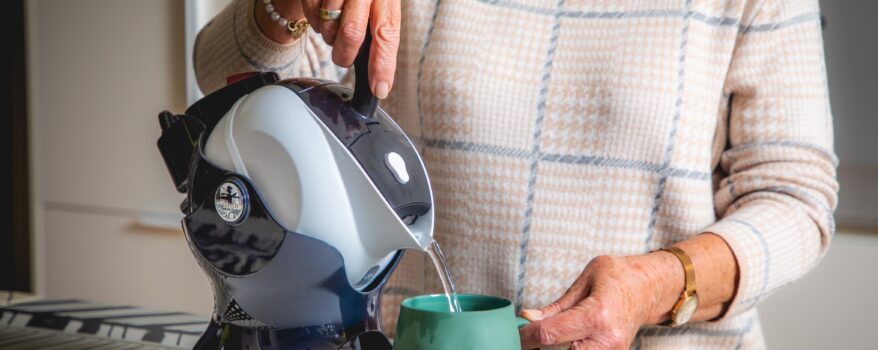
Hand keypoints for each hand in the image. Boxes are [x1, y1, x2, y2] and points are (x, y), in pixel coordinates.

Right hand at [302, 0, 399, 98]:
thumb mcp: (381, 4)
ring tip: (335, 25)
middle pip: (352, 33)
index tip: (379, 89)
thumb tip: (381, 76)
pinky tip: (323, 12)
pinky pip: (311, 15)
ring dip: (330, 36)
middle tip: (343, 59)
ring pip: (329, 27)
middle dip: (345, 55)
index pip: (387, 34)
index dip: (382, 65)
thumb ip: (382, 32)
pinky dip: (316, 22)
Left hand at [518, 254, 681, 348]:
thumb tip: (528, 318)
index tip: (516, 334)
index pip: (551, 334)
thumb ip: (556, 306)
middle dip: (541, 347)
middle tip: (529, 339)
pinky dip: (570, 349)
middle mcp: (607, 338)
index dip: (527, 336)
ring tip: (548, 337)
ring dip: (557, 348)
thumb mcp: (585, 280)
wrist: (649, 288)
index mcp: (597, 314)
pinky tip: (565, 340)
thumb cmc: (618, 277)